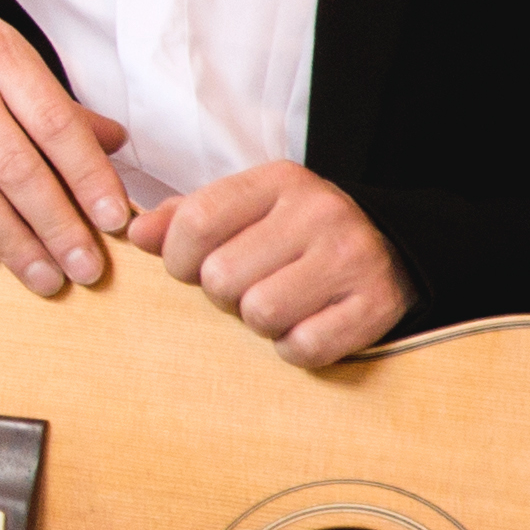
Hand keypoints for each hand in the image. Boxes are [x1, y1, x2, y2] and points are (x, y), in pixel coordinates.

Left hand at [138, 160, 410, 368]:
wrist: (393, 248)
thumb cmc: (296, 233)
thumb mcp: (246, 210)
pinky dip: (295, 347)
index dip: (177, 257)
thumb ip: (185, 218)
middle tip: (247, 287)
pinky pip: (305, 345)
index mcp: (279, 182)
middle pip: (222, 275)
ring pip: (261, 311)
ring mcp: (352, 258)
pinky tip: (307, 324)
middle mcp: (319, 213)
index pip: (195, 222)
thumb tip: (135, 235)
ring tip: (278, 304)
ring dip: (259, 321)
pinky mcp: (377, 304)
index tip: (190, 268)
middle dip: (222, 294)